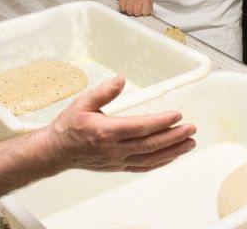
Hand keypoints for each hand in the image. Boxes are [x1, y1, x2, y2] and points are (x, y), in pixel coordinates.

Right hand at [48, 76, 195, 172]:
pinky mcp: (118, 166)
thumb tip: (119, 79)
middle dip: (174, 137)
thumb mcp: (83, 103)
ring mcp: (117, 160)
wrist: (56, 151)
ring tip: (189, 143)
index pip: (140, 127)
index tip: (177, 115)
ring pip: (151, 158)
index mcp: (106, 131)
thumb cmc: (69, 126)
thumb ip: (103, 92)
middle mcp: (114, 148)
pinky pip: (143, 167)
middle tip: (191, 129)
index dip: (161, 122)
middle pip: (150, 144)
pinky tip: (172, 156)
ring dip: (173, 151)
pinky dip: (160, 162)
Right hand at [119, 0, 152, 16]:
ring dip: (131, 11)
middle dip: (137, 12)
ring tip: (132, 6)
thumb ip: (150, 4)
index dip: (144, 13)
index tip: (143, 10)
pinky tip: (127, 5)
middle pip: (137, 14)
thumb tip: (150, 13)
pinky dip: (124, 9)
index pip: (145, 13)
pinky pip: (122, 9)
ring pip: (129, 13)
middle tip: (137, 8)